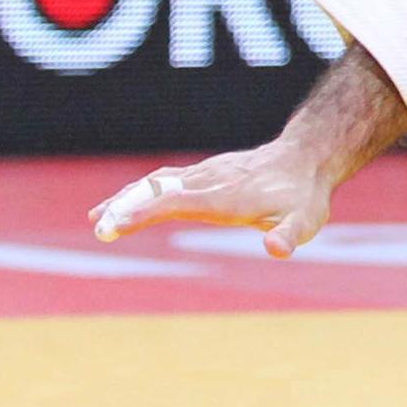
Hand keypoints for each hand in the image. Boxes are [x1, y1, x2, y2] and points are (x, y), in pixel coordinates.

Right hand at [90, 145, 334, 259]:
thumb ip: (289, 235)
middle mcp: (209, 181)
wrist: (308, 157)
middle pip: (157, 191)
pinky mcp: (206, 172)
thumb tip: (276, 249)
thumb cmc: (305, 196)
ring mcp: (206, 173)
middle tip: (98, 228)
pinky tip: (128, 200)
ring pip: (157, 182)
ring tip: (99, 218)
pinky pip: (166, 179)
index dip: (144, 213)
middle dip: (125, 208)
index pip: (175, 203)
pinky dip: (142, 191)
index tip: (114, 226)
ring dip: (127, 198)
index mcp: (224, 196)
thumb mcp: (305, 221)